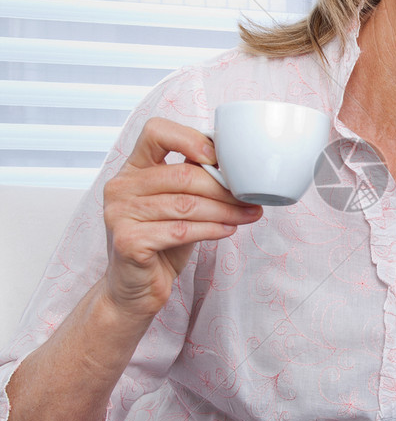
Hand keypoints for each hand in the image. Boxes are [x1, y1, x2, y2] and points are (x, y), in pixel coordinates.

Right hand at [102, 117, 262, 319]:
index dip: (190, 138)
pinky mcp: (128, 241)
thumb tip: (236, 166)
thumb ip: (192, 181)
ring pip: (186, 204)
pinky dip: (211, 229)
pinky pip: (180, 230)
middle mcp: (121, 187)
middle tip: (249, 196)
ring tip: (247, 214)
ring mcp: (120, 214)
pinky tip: (228, 230)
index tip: (219, 156)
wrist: (134, 289)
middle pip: (182, 174)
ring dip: (225, 210)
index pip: (155, 131)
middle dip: (223, 186)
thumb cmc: (159, 242)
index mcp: (132, 169)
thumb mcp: (175, 205)